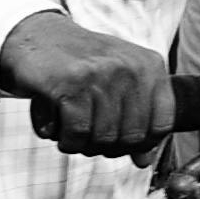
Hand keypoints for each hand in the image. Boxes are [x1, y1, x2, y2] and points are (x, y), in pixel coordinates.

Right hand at [0, 10, 176, 155]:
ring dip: (82, 145)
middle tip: (88, 140)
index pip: (161, 125)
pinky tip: (57, 130)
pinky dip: (66, 140)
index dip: (141, 144)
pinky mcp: (71, 82)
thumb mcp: (117, 85)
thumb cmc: (81, 65)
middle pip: (131, 137)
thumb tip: (144, 162)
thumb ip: (134, 122)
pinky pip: (77, 133)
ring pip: (103, 138)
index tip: (119, 143)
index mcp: (149, 66)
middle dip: (107, 148)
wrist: (37, 36)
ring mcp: (101, 73)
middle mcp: (130, 67)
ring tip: (71, 134)